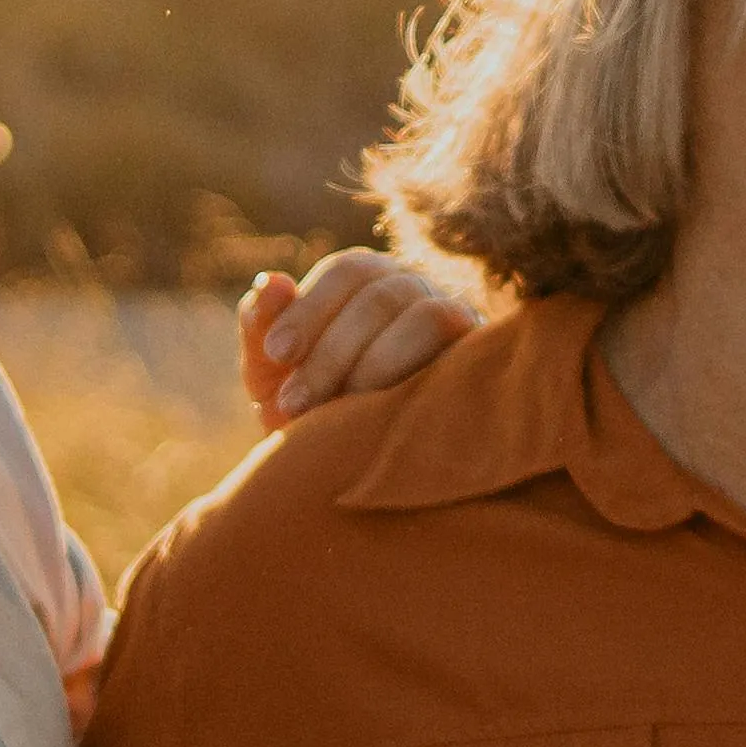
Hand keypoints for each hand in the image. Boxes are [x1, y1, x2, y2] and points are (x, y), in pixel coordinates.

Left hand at [243, 249, 481, 427]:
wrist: (353, 476)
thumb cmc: (309, 414)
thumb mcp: (273, 377)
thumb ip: (261, 330)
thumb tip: (270, 281)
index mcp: (371, 282)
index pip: (351, 270)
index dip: (309, 308)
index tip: (277, 355)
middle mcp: (420, 293)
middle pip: (383, 294)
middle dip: (332, 350)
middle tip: (293, 404)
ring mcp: (460, 325)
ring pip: (429, 318)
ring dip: (376, 366)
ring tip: (338, 415)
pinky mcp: (485, 366)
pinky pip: (466, 358)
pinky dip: (420, 385)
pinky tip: (382, 422)